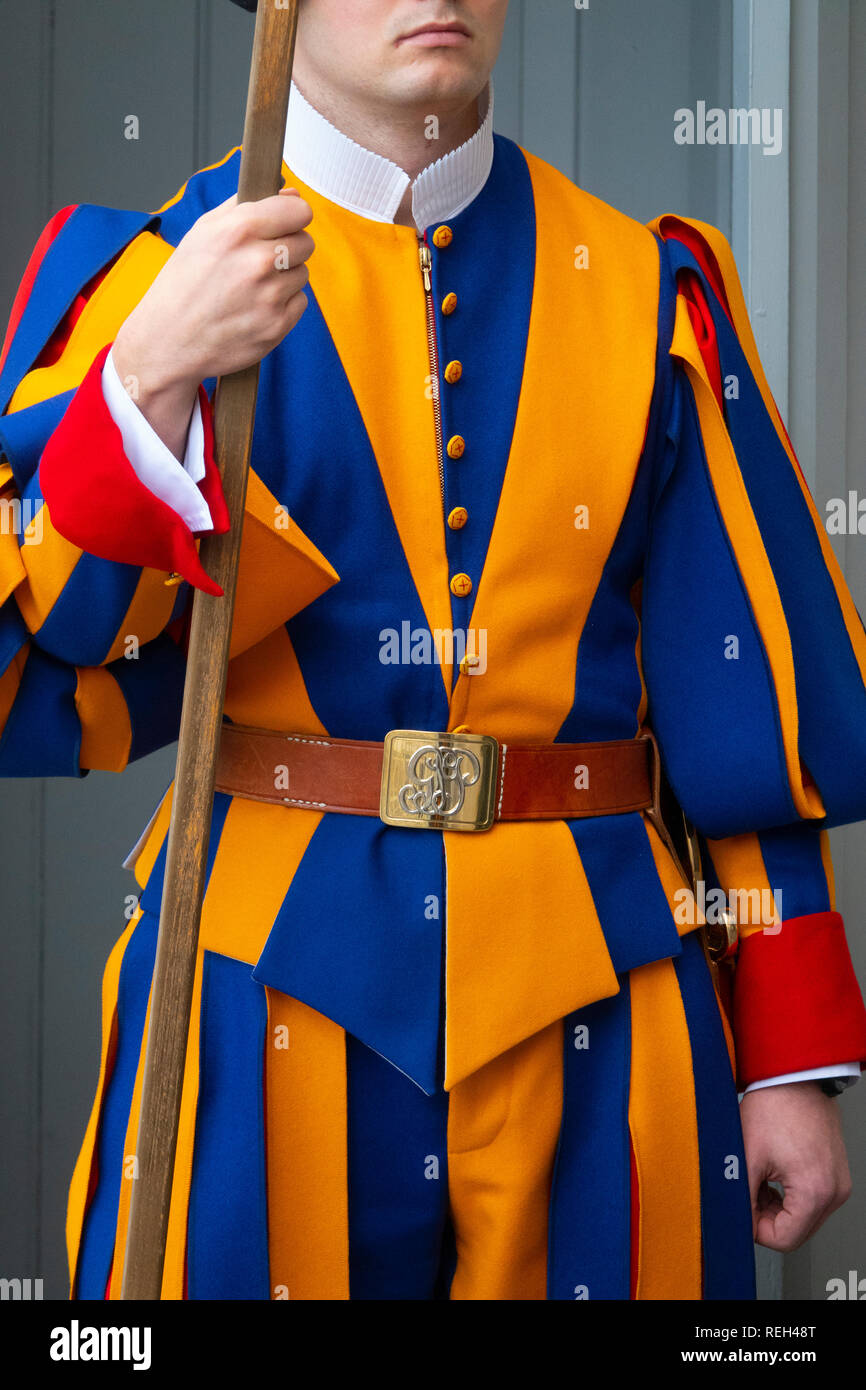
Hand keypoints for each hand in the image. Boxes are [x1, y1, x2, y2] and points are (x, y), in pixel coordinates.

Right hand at [112, 188, 312, 455]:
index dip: (293, 216)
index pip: (300, 211)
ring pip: (302, 273)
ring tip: (251, 288)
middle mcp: (258, 261)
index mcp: (239, 230)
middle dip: (288, 248)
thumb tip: (291, 194)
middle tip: (260, 261)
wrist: (168, 340)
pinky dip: (283, 305)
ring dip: (284, 278)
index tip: (285, 224)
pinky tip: (255, 308)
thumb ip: (247, 205)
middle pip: (306, 242)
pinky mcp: (277, 325)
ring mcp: (270, 296)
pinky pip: (299, 302)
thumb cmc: (184, 282)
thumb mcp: (204, 231)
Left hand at [740, 1080, 851, 1251]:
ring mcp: (838, 1183)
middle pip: (797, 1232)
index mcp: (815, 1192)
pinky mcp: (836, 1174)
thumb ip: (742, 1198)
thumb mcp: (747, 1157)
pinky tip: (774, 1173)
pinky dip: (791, 1195)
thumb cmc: (773, 1106)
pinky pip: (812, 1200)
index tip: (743, 1209)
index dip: (756, 1229)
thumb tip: (737, 1223)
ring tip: (761, 1177)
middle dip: (768, 1217)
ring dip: (778, 1206)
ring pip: (804, 1218)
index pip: (784, 1240)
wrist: (792, 1077)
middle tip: (749, 1190)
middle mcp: (834, 1192)